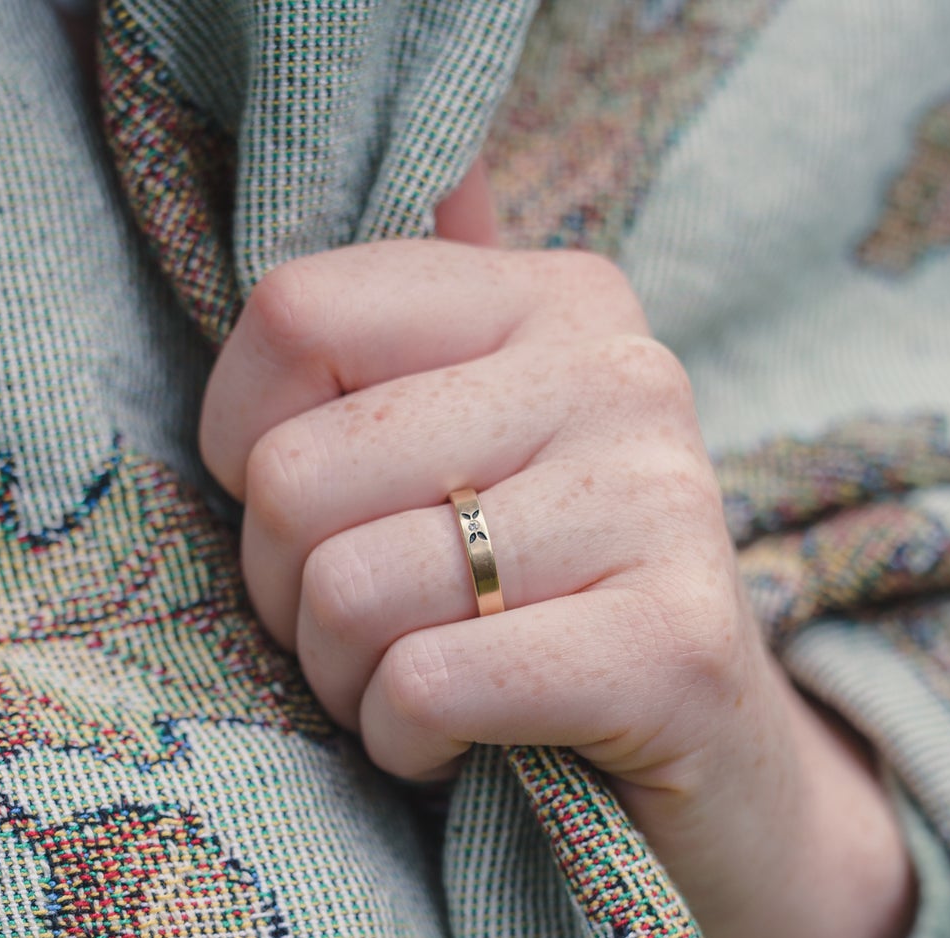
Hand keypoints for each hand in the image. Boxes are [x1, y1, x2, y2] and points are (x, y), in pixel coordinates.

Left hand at [198, 240, 912, 937]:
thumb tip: (399, 159)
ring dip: (343, 683)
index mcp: (552, 299)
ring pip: (349, 593)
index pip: (294, 315)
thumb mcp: (476, 451)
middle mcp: (618, 375)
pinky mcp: (672, 646)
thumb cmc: (546, 608)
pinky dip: (403, 741)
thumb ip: (407, 334)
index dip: (240, 442)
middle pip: (298, 477)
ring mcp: (658, 504)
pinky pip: (425, 685)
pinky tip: (452, 745)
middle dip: (288, 596)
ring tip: (407, 690)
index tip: (303, 518)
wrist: (709, 766)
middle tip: (359, 637)